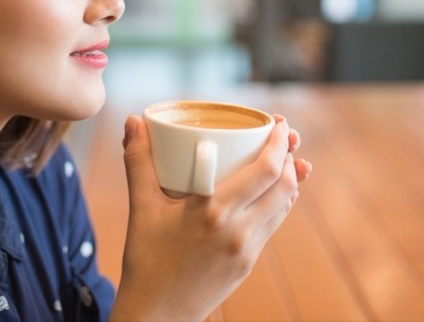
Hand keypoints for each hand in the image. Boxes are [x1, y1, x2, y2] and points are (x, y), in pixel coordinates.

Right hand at [112, 113, 311, 320]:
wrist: (157, 315)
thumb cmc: (146, 260)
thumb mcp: (141, 207)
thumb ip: (138, 161)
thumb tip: (134, 121)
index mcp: (214, 211)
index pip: (266, 171)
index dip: (279, 144)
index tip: (278, 122)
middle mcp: (239, 230)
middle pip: (284, 185)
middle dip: (289, 156)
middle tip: (283, 135)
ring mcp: (248, 249)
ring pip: (284, 205)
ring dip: (289, 178)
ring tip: (285, 157)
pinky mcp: (249, 262)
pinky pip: (273, 223)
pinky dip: (279, 201)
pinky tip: (272, 190)